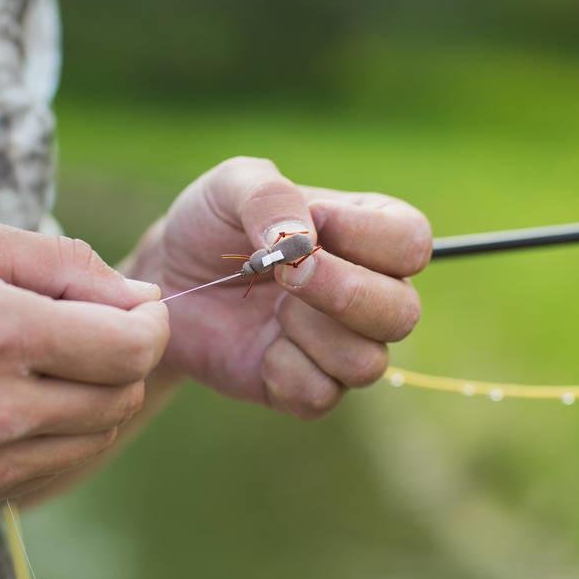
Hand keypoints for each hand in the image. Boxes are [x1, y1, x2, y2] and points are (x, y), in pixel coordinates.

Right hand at [0, 221, 168, 505]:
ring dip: (102, 392)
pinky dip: (69, 429)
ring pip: (101, 432)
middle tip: (95, 324)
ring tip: (58, 358)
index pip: (131, 347)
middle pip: (124, 393)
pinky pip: (62, 462)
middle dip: (129, 353)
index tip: (139, 306)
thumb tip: (139, 295)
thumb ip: (66, 264)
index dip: (153, 322)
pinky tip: (34, 396)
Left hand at [127, 157, 430, 418]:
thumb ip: (272, 196)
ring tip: (272, 308)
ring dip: (312, 333)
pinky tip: (258, 346)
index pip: (412, 242)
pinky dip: (283, 370)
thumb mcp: (233, 184)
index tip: (313, 220)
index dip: (366, 236)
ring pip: (368, 362)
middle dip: (343, 293)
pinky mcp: (308, 386)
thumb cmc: (211, 224)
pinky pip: (321, 394)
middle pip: (403, 312)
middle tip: (285, 273)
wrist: (166, 278)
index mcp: (369, 233)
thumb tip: (304, 240)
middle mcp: (370, 291)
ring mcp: (341, 344)